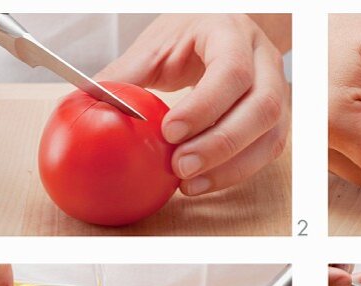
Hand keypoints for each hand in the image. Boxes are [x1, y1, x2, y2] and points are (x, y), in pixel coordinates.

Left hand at [97, 14, 289, 196]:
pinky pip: (267, 150)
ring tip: (190, 184)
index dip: (205, 106)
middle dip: (221, 144)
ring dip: (231, 165)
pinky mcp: (275, 118)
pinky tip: (204, 183)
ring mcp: (276, 89)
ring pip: (271, 134)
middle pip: (262, 107)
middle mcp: (263, 60)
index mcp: (231, 34)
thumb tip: (83, 103)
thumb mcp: (154, 45)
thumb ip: (124, 75)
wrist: (224, 27)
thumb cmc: (189, 35)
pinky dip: (237, 172)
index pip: (231, 70)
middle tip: (180, 167)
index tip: (169, 132)